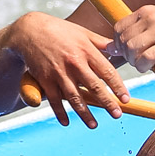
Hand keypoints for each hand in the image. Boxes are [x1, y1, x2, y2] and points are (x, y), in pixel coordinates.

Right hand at [7, 13, 127, 128]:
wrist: (29, 31)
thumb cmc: (59, 30)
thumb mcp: (82, 32)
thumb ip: (101, 42)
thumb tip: (119, 49)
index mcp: (86, 50)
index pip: (107, 72)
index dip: (118, 86)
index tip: (125, 99)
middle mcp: (74, 63)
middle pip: (94, 87)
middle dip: (107, 102)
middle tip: (117, 114)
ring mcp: (58, 73)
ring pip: (74, 98)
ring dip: (85, 113)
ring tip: (94, 125)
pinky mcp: (44, 79)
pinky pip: (54, 100)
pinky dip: (60, 113)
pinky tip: (66, 122)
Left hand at [115, 6, 154, 71]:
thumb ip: (135, 33)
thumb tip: (110, 48)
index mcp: (146, 12)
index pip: (119, 27)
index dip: (118, 43)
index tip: (125, 52)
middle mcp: (151, 18)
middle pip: (124, 40)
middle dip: (126, 55)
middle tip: (136, 60)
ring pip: (132, 49)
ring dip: (134, 61)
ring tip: (143, 64)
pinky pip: (145, 58)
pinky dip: (143, 66)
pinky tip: (149, 67)